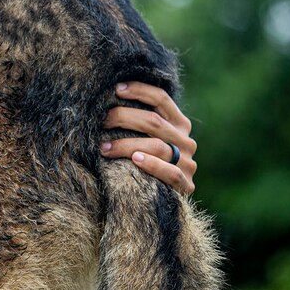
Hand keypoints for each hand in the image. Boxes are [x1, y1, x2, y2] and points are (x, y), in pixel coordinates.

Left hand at [101, 81, 197, 195]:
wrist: (162, 201)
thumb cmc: (145, 159)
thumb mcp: (146, 136)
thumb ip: (138, 121)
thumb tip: (109, 97)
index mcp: (179, 123)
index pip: (161, 98)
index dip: (139, 90)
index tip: (116, 89)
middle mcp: (186, 140)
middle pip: (154, 121)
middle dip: (123, 117)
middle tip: (101, 120)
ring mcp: (188, 163)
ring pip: (156, 146)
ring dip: (126, 144)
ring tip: (104, 147)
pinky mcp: (185, 184)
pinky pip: (169, 172)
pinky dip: (151, 164)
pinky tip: (135, 160)